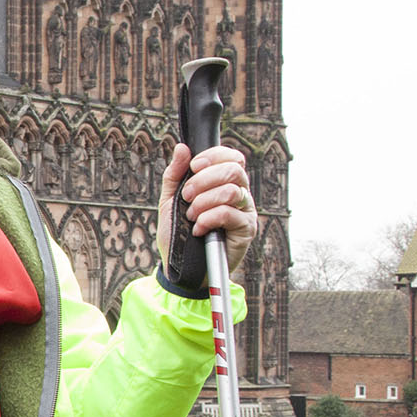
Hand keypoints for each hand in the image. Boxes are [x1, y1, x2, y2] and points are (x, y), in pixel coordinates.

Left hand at [156, 143, 257, 277]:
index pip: (232, 157)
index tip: (194, 166)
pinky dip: (207, 219)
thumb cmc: (178, 234)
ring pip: (231, 190)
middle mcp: (239, 193)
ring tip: (191, 216)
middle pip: (234, 169)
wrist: (180, 268)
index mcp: (224, 183)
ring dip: (203, 202)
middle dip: (203, 180)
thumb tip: (182, 148)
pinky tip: (198, 229)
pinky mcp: (246, 229)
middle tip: (187, 197)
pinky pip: (228, 213)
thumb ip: (175, 175)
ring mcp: (245, 211)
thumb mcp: (170, 201)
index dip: (213, 156)